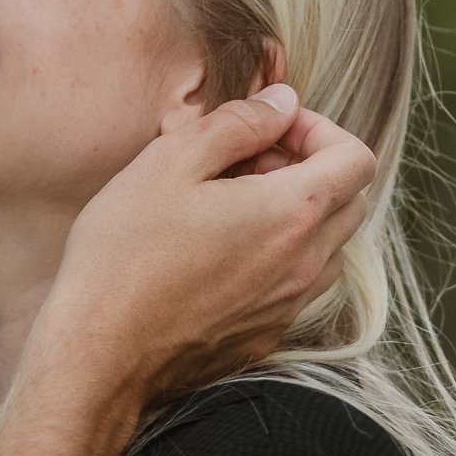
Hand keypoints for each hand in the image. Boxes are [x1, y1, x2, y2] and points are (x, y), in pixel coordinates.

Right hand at [32, 85, 377, 407]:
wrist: (99, 352)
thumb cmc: (126, 253)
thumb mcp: (171, 162)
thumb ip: (237, 123)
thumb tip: (281, 103)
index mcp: (292, 213)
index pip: (356, 159)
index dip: (319, 131)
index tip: (271, 130)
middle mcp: (304, 264)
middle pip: (348, 202)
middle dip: (309, 170)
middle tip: (246, 164)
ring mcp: (287, 307)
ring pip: (326, 248)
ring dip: (296, 217)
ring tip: (230, 208)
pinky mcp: (264, 338)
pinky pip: (294, 287)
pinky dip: (275, 259)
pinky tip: (215, 254)